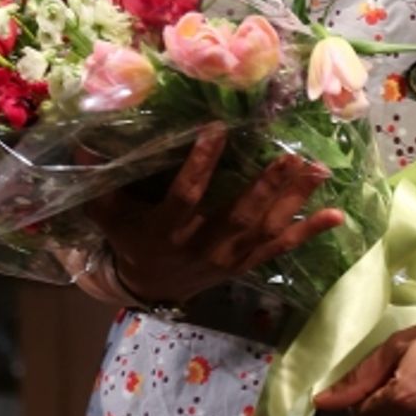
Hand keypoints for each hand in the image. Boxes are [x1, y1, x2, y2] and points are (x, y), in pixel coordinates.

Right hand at [88, 123, 343, 306]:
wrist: (150, 286)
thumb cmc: (130, 239)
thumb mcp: (109, 214)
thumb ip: (99, 182)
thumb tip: (78, 142)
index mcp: (167, 230)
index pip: (186, 195)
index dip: (201, 164)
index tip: (216, 128)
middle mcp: (202, 246)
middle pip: (238, 215)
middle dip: (266, 186)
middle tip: (290, 155)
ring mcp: (229, 257)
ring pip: (265, 229)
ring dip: (293, 200)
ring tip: (319, 170)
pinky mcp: (247, 263)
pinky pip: (281, 247)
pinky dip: (309, 232)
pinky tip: (337, 216)